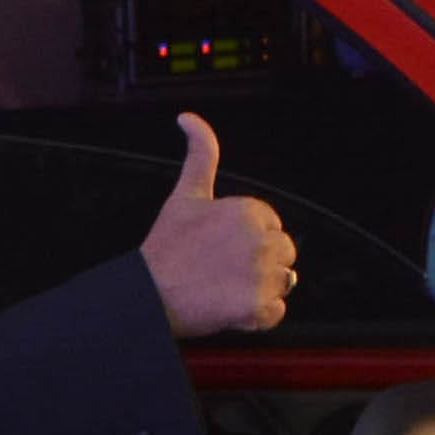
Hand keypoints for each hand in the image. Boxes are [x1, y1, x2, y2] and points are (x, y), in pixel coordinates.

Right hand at [140, 112, 297, 337]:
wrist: (150, 294)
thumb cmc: (166, 246)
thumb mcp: (186, 194)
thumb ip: (200, 154)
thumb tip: (188, 117)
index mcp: (250, 210)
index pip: (271, 225)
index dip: (247, 238)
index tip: (219, 246)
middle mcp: (262, 240)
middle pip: (284, 252)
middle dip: (260, 262)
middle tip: (222, 269)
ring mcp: (262, 276)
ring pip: (284, 282)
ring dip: (261, 289)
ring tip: (226, 287)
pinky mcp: (259, 308)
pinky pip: (277, 313)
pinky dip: (258, 316)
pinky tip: (232, 307)